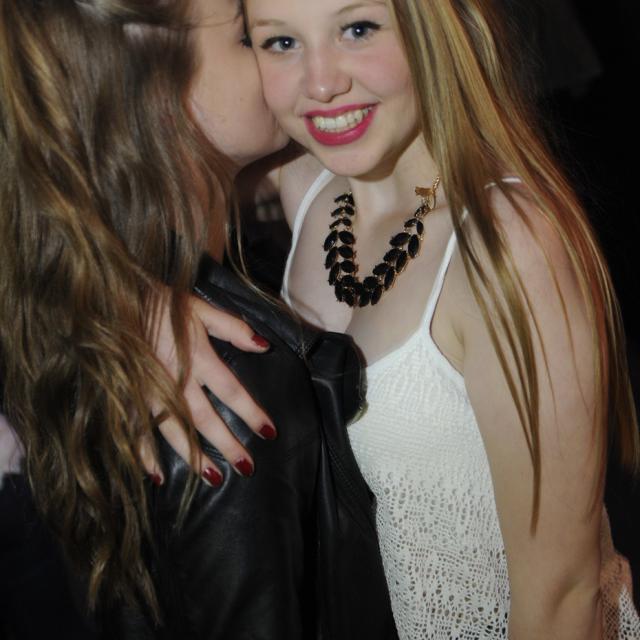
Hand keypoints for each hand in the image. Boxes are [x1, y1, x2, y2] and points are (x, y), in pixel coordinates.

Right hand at [140, 293, 275, 486]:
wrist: (111, 302)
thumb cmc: (160, 304)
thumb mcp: (200, 308)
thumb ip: (233, 328)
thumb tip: (265, 346)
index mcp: (198, 358)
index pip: (231, 391)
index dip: (251, 413)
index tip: (270, 433)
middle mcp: (176, 380)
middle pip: (206, 419)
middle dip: (228, 445)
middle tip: (247, 467)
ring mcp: (149, 392)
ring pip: (175, 432)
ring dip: (195, 457)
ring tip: (214, 479)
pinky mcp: (128, 398)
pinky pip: (137, 432)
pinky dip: (145, 455)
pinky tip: (157, 477)